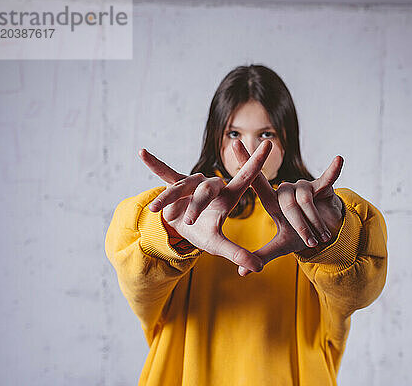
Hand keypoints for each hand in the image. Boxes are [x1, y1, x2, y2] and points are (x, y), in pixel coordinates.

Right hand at [138, 140, 273, 273]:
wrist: (181, 231)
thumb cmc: (204, 233)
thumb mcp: (218, 245)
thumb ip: (237, 253)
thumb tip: (259, 268)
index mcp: (228, 197)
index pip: (246, 177)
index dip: (257, 162)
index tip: (269, 143)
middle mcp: (211, 186)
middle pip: (207, 188)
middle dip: (197, 205)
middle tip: (188, 222)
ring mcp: (192, 184)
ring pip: (182, 186)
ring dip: (169, 198)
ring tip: (155, 210)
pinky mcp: (174, 185)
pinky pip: (165, 173)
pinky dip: (155, 164)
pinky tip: (142, 152)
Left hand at [230, 140, 344, 275]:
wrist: (326, 233)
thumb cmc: (300, 235)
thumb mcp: (281, 246)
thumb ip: (262, 255)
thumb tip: (241, 272)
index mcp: (273, 201)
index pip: (255, 181)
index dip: (245, 163)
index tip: (234, 144)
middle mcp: (286, 189)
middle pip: (287, 204)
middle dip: (301, 226)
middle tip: (311, 241)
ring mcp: (304, 186)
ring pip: (305, 201)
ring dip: (314, 221)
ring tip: (322, 235)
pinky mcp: (322, 185)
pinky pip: (327, 179)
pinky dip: (333, 171)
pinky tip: (339, 159)